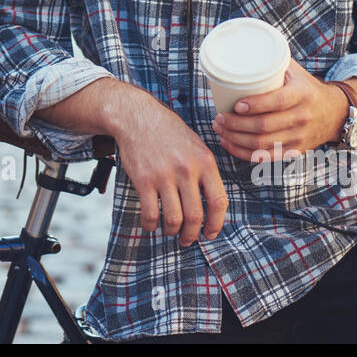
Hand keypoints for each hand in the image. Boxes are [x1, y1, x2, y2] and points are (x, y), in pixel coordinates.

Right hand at [114, 102, 228, 247]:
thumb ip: (206, 171)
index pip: (218, 202)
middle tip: (187, 239)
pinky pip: (150, 213)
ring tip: (170, 232)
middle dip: (192, 235)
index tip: (210, 233)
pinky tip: (151, 224)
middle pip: (195, 216)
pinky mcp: (144, 180)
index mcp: (205, 162)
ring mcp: (164, 175)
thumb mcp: (196, 145)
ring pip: (174, 219)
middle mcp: (187, 170)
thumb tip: (212, 204)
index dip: (216, 224)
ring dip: (172, 232)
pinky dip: (151, 225)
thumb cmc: (168, 131)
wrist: (137, 117)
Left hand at [212, 59, 345, 161]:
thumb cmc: (306, 88)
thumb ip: (272, 61)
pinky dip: (243, 153)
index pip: (277, 102)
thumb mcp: (295, 71)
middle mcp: (302, 117)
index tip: (236, 104)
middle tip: (218, 117)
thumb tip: (241, 48)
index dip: (255, 105)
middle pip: (264, 126)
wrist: (334, 113)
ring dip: (235, 139)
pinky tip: (229, 143)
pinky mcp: (294, 151)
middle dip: (236, 124)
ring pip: (262, 144)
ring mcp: (299, 137)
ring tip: (219, 129)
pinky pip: (266, 157)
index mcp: (302, 94)